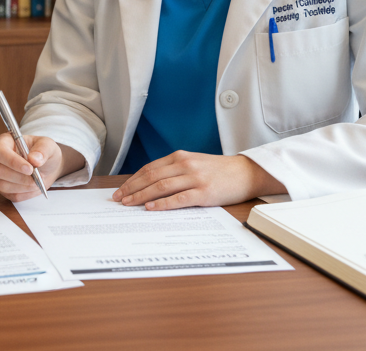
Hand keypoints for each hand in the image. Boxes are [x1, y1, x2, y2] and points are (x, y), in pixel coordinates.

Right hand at [0, 133, 80, 201]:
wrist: (47, 166)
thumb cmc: (43, 151)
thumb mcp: (48, 145)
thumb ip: (42, 150)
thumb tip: (34, 159)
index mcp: (4, 142)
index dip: (12, 161)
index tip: (29, 168)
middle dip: (19, 176)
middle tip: (36, 177)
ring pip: (3, 185)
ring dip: (24, 186)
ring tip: (38, 181)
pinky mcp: (4, 189)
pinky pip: (12, 195)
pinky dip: (26, 193)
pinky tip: (34, 186)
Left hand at [111, 152, 284, 210]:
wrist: (246, 173)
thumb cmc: (219, 171)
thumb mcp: (194, 163)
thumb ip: (174, 170)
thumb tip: (150, 184)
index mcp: (180, 157)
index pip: (149, 168)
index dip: (133, 180)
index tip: (120, 190)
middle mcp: (185, 165)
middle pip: (151, 177)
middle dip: (132, 189)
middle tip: (118, 199)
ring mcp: (195, 178)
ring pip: (161, 187)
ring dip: (142, 196)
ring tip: (129, 204)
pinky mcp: (204, 193)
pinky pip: (179, 198)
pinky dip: (162, 203)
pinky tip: (151, 208)